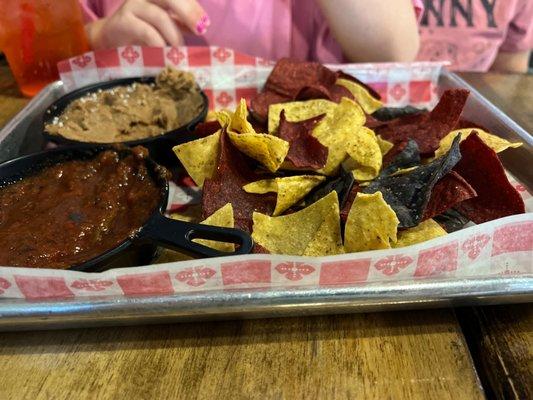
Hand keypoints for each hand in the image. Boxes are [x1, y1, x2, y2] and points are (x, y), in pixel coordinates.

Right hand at [86, 0, 209, 48]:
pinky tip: (164, 52)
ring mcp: (133, 6)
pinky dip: (159, 43)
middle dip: (188, 13)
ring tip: (179, 49)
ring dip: (174, 35)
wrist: (111, 38)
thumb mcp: (164, 25)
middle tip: (200, 30)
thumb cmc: (141, 30)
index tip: (205, 24)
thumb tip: (201, 26)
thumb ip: (180, 23)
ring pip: (160, 16)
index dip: (193, 6)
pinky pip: (146, 31)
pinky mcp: (123, 21)